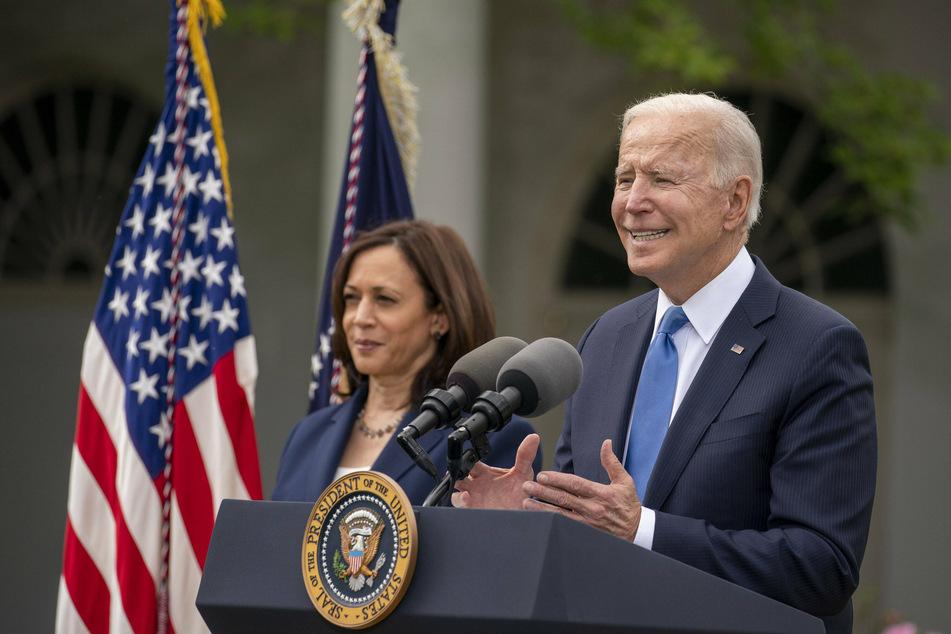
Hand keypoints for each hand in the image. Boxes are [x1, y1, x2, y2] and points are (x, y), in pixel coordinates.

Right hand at [452, 434, 539, 509]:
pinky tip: (468, 501)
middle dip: (455, 475)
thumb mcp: (523, 474)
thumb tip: (534, 437)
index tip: (467, 458)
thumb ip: (525, 457)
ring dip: (458, 494)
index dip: (466, 459)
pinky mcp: (474, 511)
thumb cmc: (519, 492)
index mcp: (484, 473)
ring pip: (456, 494)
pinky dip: (462, 503)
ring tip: (467, 495)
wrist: (521, 514)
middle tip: (459, 475)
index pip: (470, 462)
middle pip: (458, 477)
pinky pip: (461, 508)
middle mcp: (476, 486)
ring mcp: (473, 499)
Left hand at [522, 439, 641, 541]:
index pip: (575, 484)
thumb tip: (606, 442)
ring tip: (525, 503)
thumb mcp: (625, 481)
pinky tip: (538, 519)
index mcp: (601, 493)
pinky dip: (550, 523)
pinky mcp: (586, 535)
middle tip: (526, 486)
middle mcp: (593, 509)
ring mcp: (589, 524)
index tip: (542, 475)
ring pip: (561, 516)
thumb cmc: (629, 504)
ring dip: (542, 509)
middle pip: (564, 499)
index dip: (557, 479)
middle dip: (543, 492)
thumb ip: (611, 462)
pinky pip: (564, 528)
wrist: (638, 532)